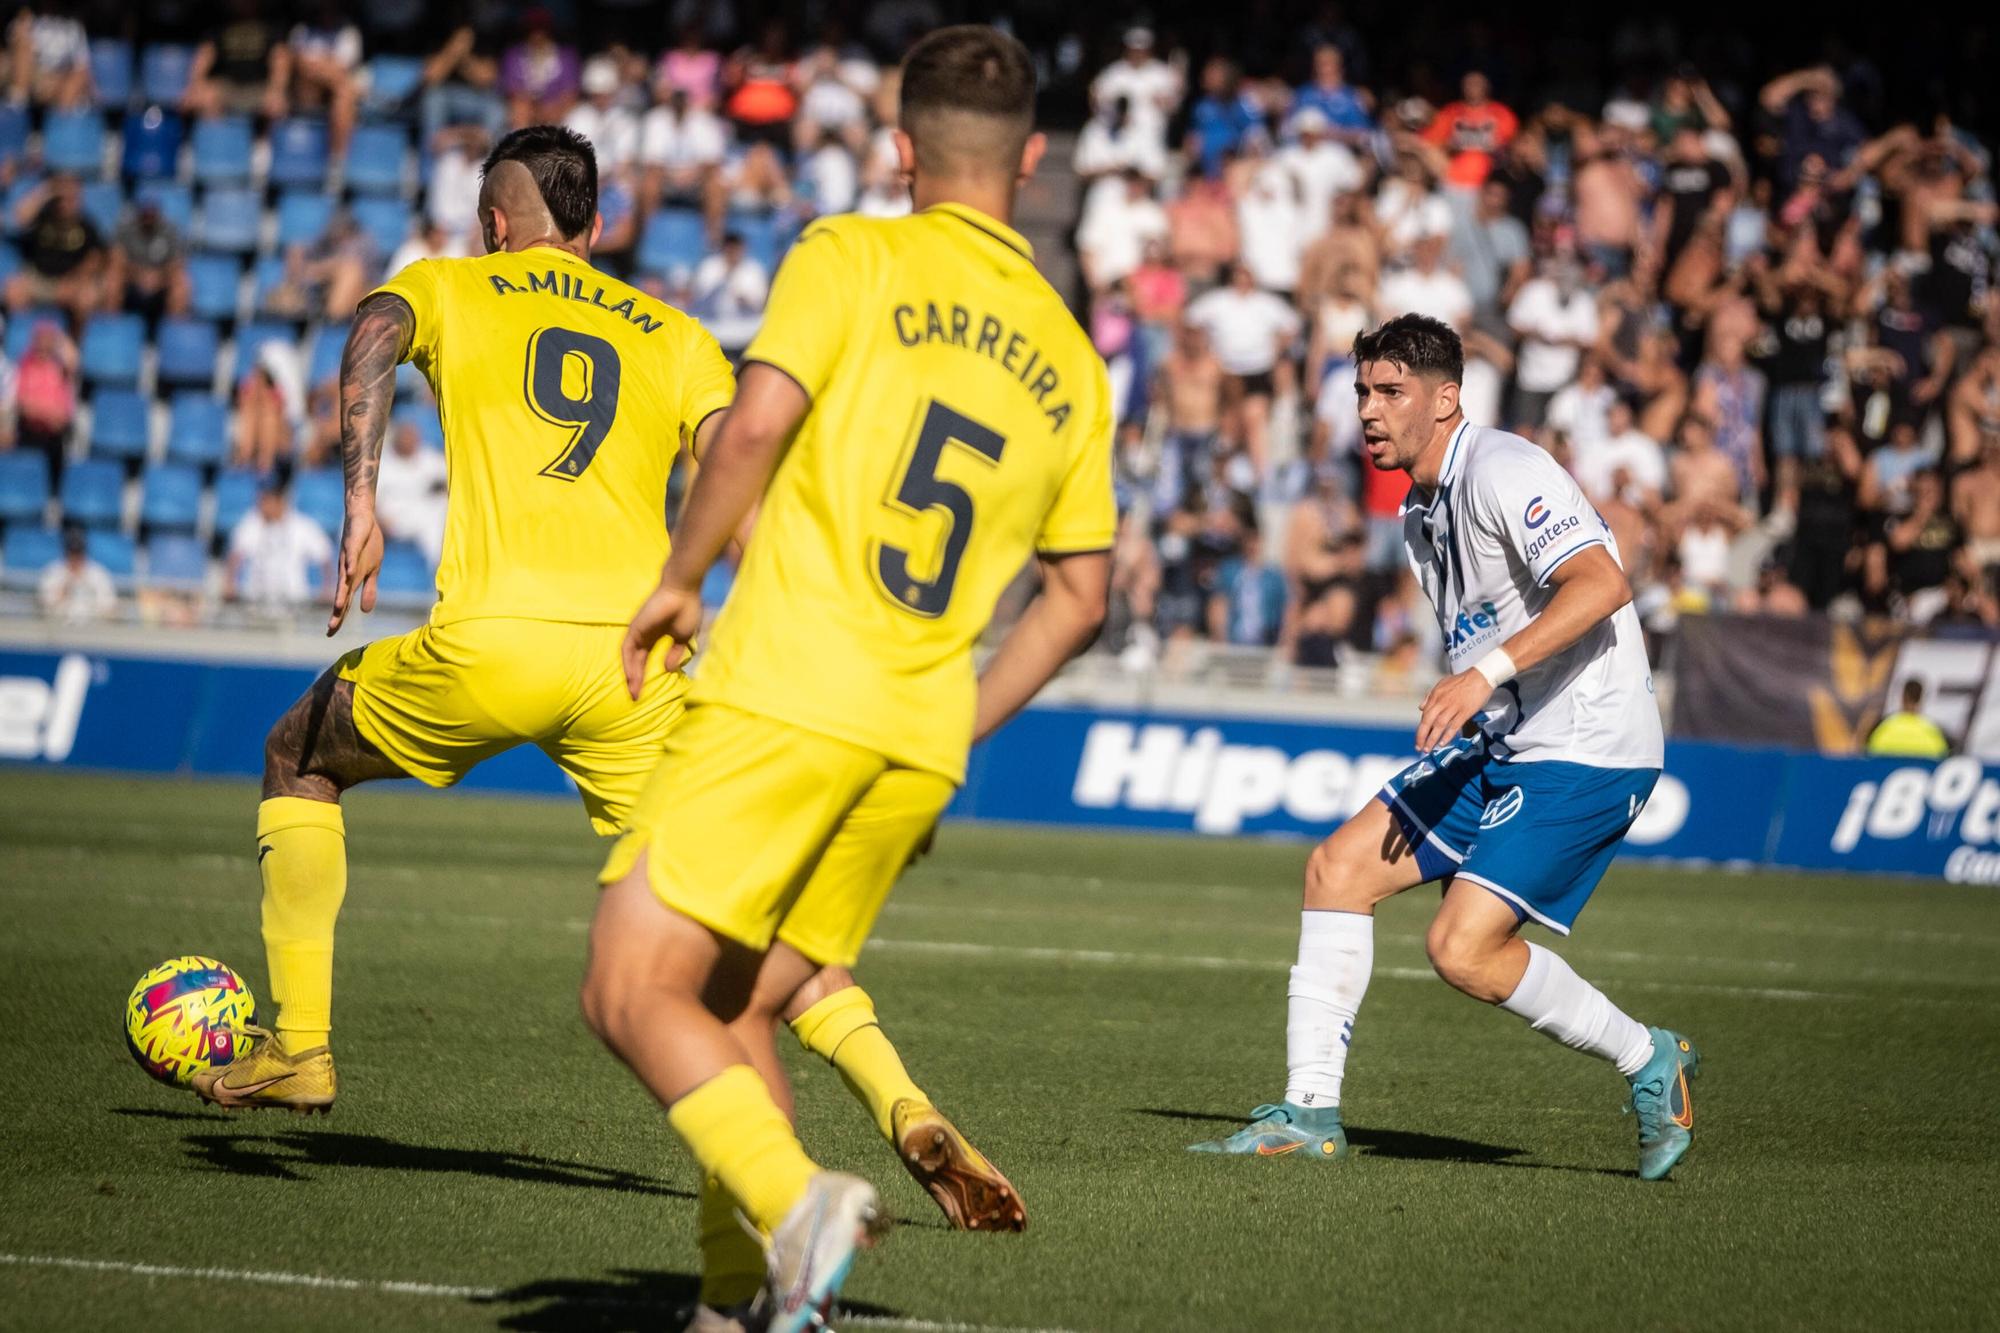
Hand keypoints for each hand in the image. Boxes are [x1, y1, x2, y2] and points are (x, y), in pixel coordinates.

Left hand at [327, 511, 382, 635]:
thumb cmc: (367, 544)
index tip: (330, 635)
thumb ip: (369, 590)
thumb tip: (366, 611)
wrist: (362, 517)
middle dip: (336, 613)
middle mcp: (347, 571)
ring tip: (337, 607)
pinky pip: (352, 555)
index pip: (344, 602)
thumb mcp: (372, 571)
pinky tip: (351, 573)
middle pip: (341, 595)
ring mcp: (349, 557)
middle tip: (330, 630)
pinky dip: (351, 564)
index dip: (338, 618)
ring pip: (344, 578)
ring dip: (341, 593)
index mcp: (352, 579)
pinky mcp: (353, 543)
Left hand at [620, 578, 702, 698]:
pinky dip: (628, 664)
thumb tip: (667, 669)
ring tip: (633, 692)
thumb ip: (675, 653)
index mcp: (656, 637)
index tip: (645, 692)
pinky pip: (628, 649)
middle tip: (635, 697)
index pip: (646, 660)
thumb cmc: (686, 609)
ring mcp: (638, 631)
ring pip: (630, 658)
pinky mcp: (635, 627)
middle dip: (635, 679)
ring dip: (630, 675)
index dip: (645, 675)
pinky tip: (632, 677)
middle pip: (636, 662)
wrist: (683, 591)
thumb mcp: (683, 637)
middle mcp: (644, 635)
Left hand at [1416, 668, 1495, 751]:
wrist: (1480, 677)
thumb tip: (1421, 707)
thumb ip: (1430, 696)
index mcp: (1436, 696)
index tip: (1418, 739)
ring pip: (1439, 725)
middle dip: (1422, 736)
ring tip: (1428, 749)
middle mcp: (1442, 702)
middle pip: (1428, 722)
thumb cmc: (1461, 681)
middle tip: (1419, 748)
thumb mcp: (1442, 684)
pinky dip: (1447, 735)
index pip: (1424, 715)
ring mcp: (1453, 707)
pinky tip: (1442, 743)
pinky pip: (1454, 725)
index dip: (1420, 729)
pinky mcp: (1465, 712)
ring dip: (1432, 739)